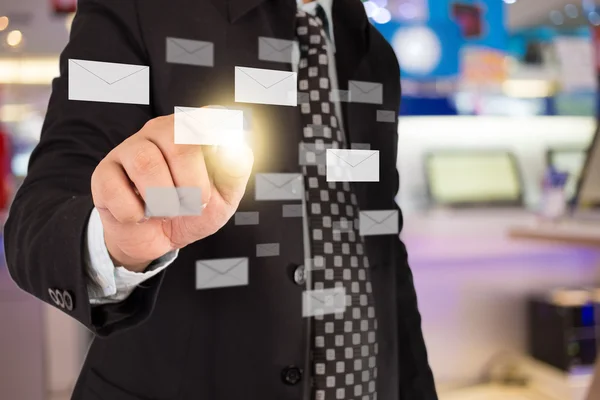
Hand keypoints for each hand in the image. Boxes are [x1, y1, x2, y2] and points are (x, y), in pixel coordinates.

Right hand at [90, 114, 253, 271]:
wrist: (159, 238)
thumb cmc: (193, 209)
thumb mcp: (224, 196)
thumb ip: (234, 170)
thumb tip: (235, 148)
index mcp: (195, 131)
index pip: (209, 117)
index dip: (219, 131)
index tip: (222, 147)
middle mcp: (162, 130)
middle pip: (181, 144)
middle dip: (193, 187)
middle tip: (193, 204)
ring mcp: (130, 148)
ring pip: (146, 164)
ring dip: (163, 201)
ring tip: (166, 210)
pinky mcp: (104, 172)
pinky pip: (117, 190)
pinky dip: (135, 213)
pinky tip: (140, 212)